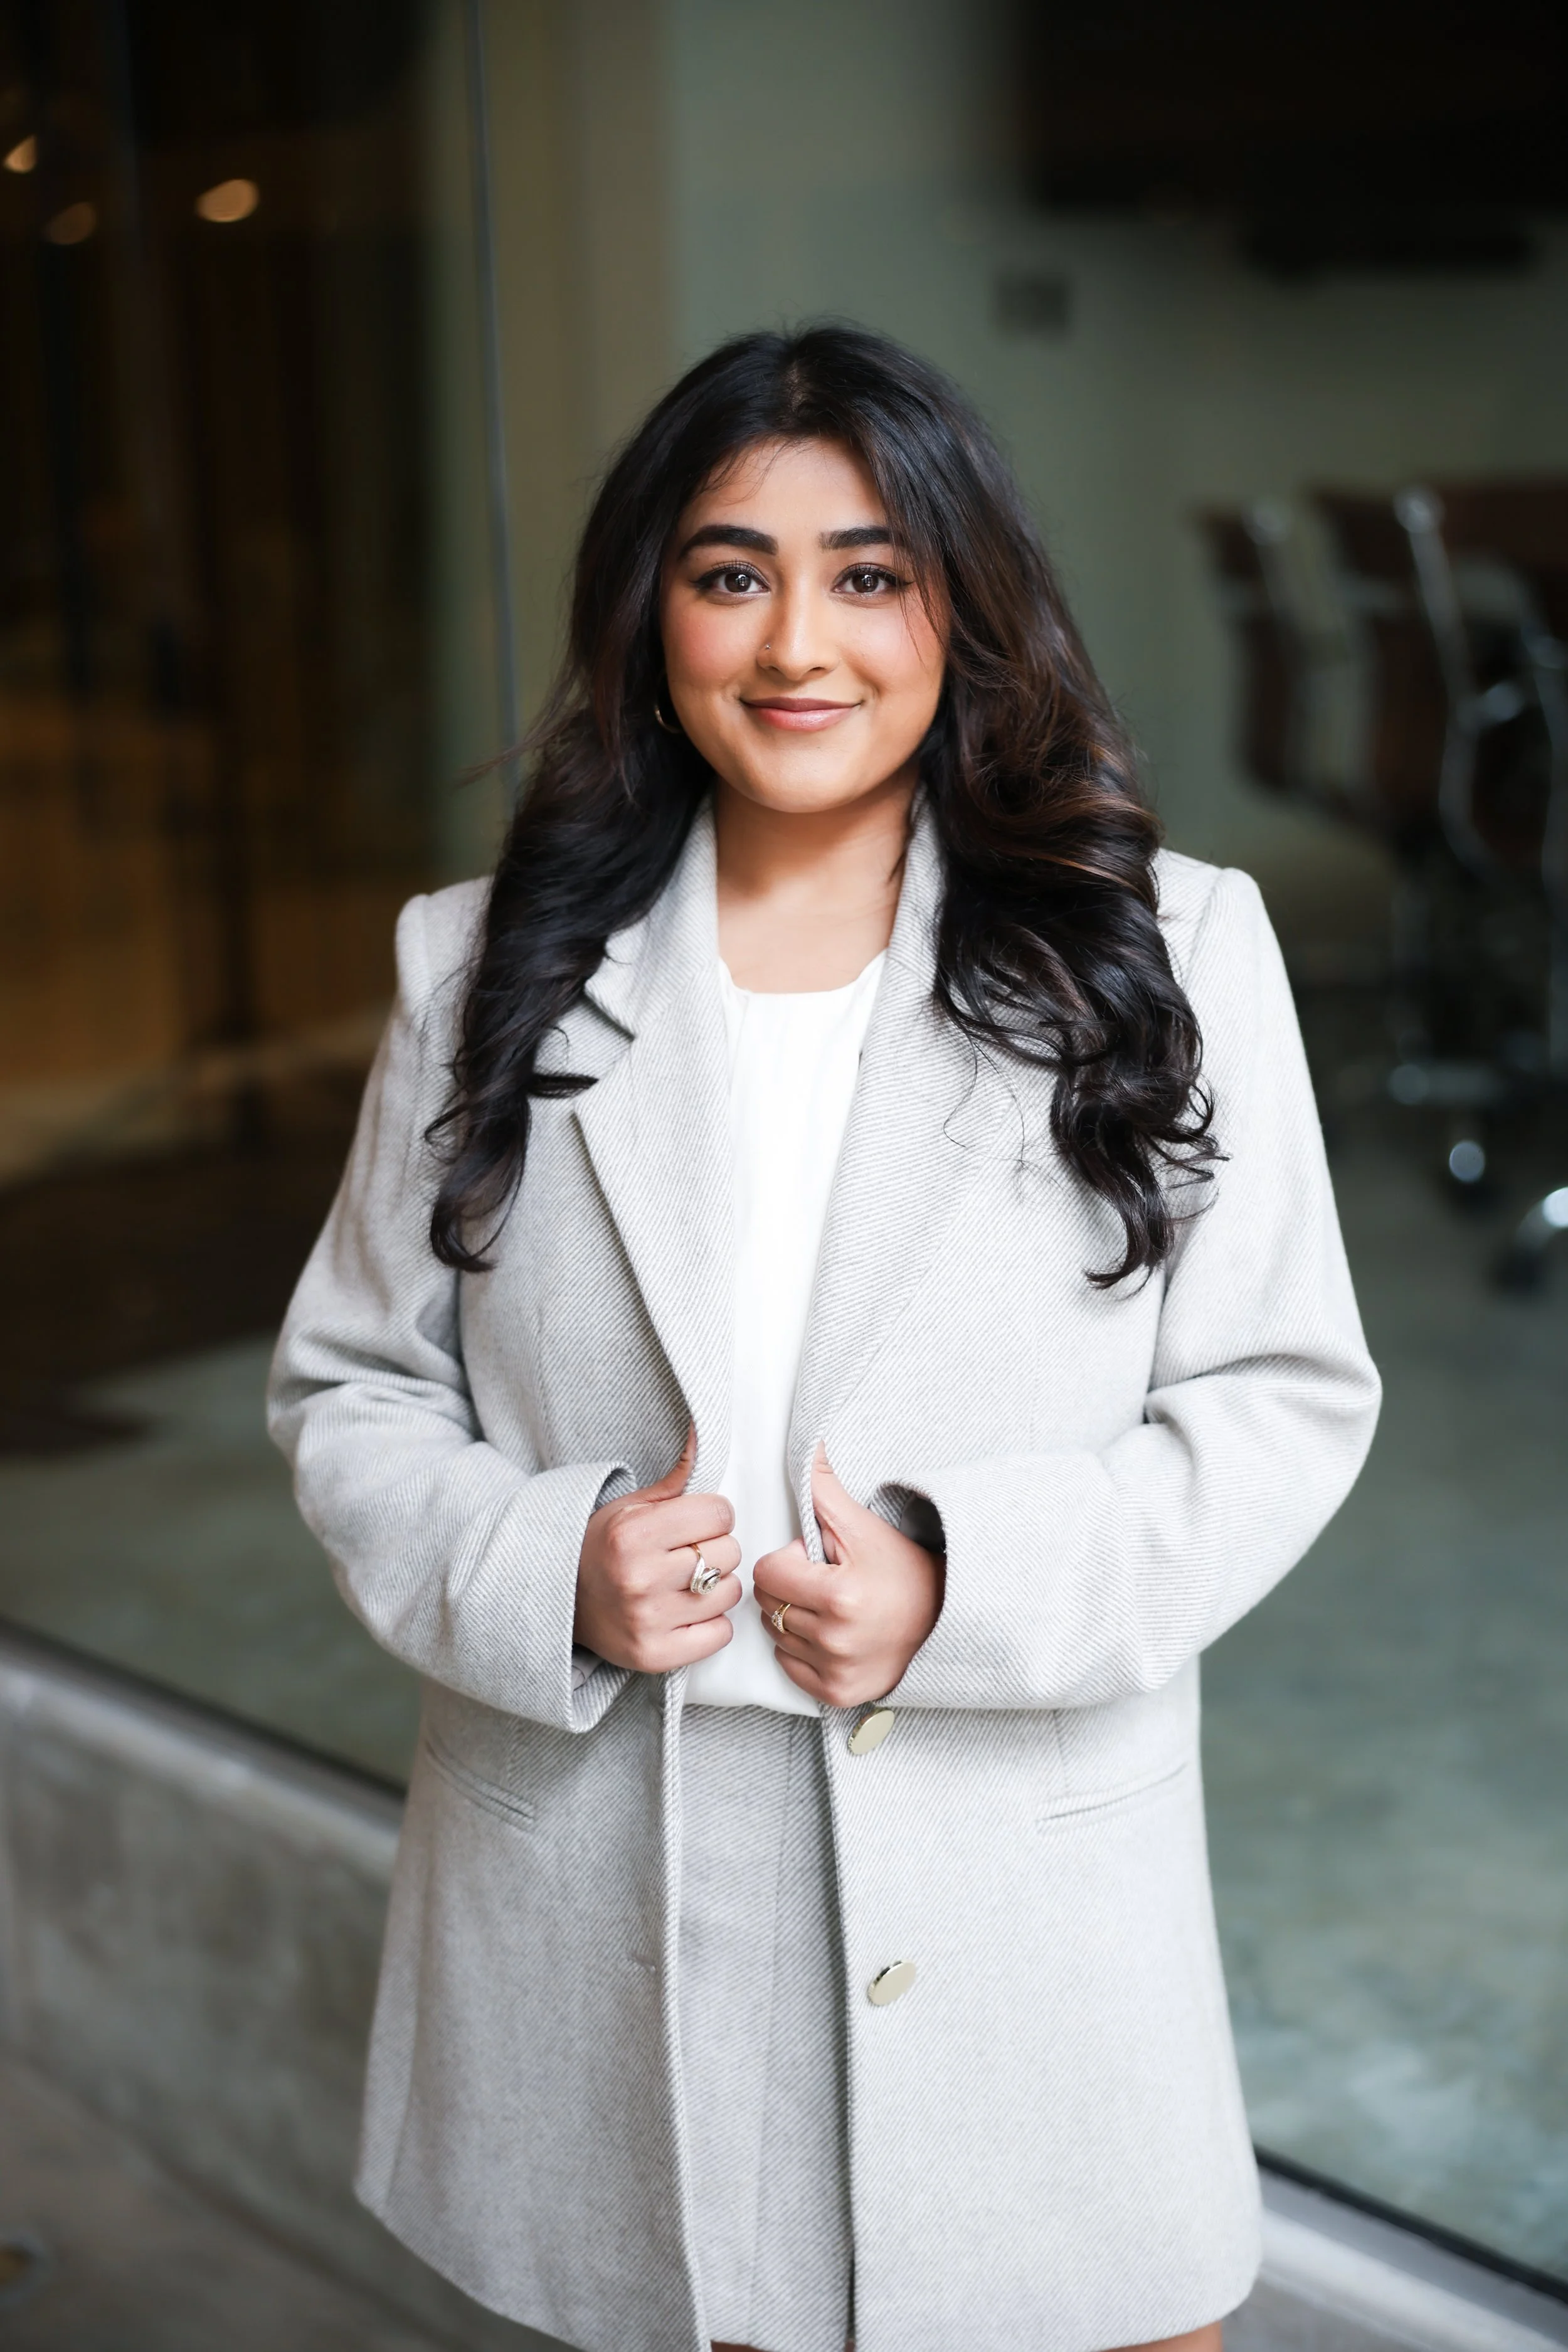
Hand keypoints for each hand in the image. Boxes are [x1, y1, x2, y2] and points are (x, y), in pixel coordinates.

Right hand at [574, 1425, 740, 1672]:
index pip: (719, 1513)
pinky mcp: (656, 1656)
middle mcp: (640, 1578)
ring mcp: (648, 1621)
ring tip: (684, 1584)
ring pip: (730, 1592)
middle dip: (714, 1549)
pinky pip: (720, 1633)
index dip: (711, 1516)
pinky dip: (711, 1624)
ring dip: (715, 1586)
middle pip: (729, 1552)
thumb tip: (705, 1429)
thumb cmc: (602, 1549)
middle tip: (686, 1555)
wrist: (561, 1604)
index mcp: (633, 1534)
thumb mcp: (630, 1507)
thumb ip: (676, 1477)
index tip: (692, 1525)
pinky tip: (685, 1613)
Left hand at [752, 1445, 943, 1708]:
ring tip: (832, 1608)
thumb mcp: (866, 1527)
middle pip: (768, 1604)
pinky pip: (788, 1666)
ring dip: (794, 1617)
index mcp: (838, 1597)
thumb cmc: (904, 1572)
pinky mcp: (836, 1694)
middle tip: (827, 1583)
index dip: (789, 1561)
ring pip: (776, 1634)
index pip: (766, 1574)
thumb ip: (826, 1490)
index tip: (817, 1561)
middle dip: (789, 1587)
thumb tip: (809, 1445)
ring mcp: (835, 1671)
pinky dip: (802, 1650)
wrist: (945, 1621)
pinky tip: (833, 1635)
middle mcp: (835, 1640)